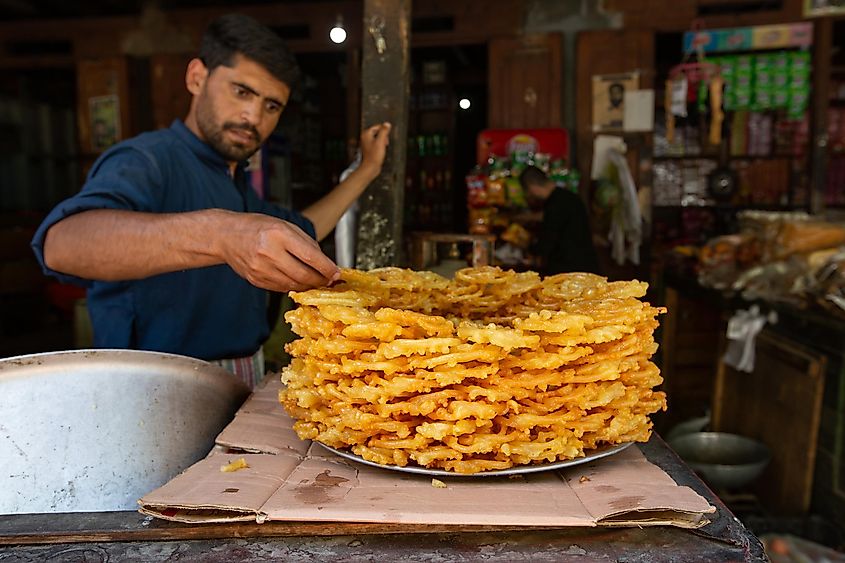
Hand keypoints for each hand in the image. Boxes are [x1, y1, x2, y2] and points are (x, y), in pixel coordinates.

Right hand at [221, 212, 339, 291]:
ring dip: (308, 285)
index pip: (310, 256)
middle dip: (320, 280)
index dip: (326, 268)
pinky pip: (281, 288)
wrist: (226, 235)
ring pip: (293, 285)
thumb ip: (306, 243)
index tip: (336, 273)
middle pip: (303, 275)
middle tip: (328, 280)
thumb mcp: (284, 225)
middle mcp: (269, 252)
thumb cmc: (257, 227)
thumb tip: (325, 263)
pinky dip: (293, 286)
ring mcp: (260, 268)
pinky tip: (298, 281)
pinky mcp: (256, 280)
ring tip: (315, 280)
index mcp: (278, 234)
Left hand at [358, 122, 391, 178]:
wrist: (371, 167)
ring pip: (378, 138)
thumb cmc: (374, 155)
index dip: (384, 132)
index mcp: (366, 134)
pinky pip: (377, 144)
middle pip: (378, 132)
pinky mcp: (369, 149)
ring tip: (383, 148)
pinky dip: (380, 146)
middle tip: (384, 143)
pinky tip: (381, 151)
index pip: (378, 126)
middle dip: (383, 137)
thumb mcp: (381, 141)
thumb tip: (387, 124)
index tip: (386, 138)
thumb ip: (384, 131)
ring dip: (382, 142)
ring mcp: (367, 143)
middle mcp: (365, 137)